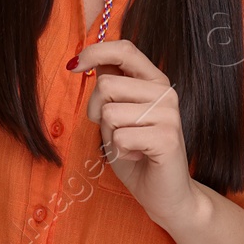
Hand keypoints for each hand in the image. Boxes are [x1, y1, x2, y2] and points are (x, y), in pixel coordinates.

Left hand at [73, 39, 200, 228]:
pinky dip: (119, 151)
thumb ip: (111, 87)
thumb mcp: (118, 114)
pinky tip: (137, 156)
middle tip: (112, 130)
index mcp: (154, 80)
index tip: (74, 66)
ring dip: (109, 134)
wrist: (165, 194)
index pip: (124, 49)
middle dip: (96, 111)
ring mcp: (168, 114)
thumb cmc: (137, 152)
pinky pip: (119, 137)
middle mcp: (165, 92)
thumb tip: (90, 60)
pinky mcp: (167, 138)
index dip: (95, 51)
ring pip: (110, 113)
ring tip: (128, 144)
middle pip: (106, 85)